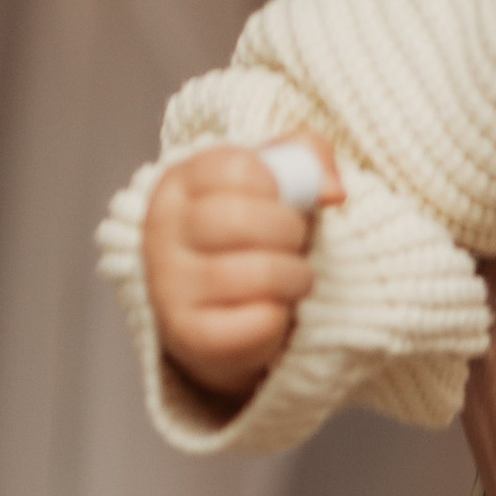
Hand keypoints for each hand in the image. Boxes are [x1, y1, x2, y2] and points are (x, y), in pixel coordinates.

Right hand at [143, 138, 341, 400]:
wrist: (216, 315)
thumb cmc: (250, 238)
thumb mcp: (273, 187)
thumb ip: (306, 161)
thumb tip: (333, 189)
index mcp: (177, 184)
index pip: (237, 168)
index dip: (278, 186)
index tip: (280, 201)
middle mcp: (162, 230)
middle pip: (244, 217)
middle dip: (291, 231)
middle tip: (293, 243)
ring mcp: (170, 285)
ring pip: (261, 272)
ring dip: (296, 277)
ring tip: (291, 279)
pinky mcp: (190, 334)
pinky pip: (260, 320)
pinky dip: (281, 316)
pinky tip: (271, 311)